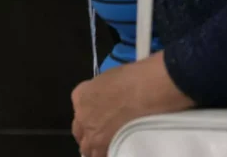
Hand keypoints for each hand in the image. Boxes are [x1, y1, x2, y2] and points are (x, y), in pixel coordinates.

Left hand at [71, 52, 194, 156]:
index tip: (99, 118)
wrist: (147, 92)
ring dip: (96, 148)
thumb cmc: (133, 78)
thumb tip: (109, 98)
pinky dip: (107, 154)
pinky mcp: (105, 147)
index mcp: (80, 96)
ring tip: (110, 146)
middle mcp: (81, 116)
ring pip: (88, 148)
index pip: (79, 110)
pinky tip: (118, 151)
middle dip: (89, 134)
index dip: (90, 116)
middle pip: (80, 132)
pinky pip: (101, 155)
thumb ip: (103, 93)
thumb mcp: (110, 79)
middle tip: (102, 136)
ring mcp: (92, 134)